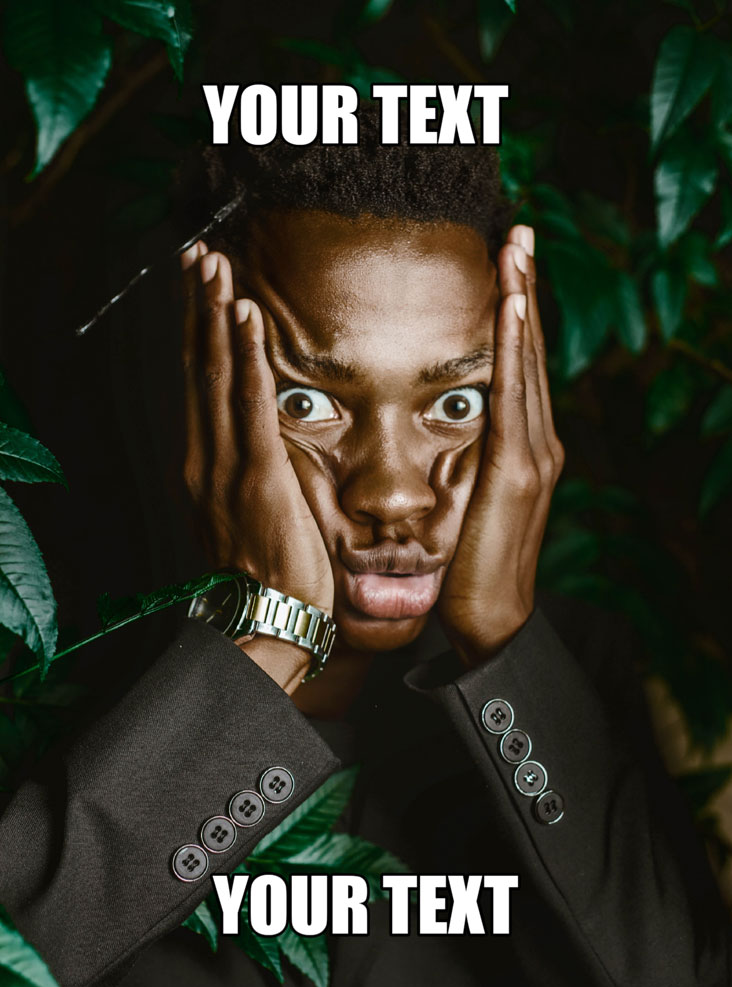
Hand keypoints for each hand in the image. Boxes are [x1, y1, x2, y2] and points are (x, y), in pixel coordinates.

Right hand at [181, 243, 333, 688]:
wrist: (267, 622)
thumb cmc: (270, 575)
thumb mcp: (250, 517)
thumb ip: (251, 474)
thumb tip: (265, 446)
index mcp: (204, 466)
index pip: (201, 385)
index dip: (200, 332)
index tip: (203, 289)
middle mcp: (204, 457)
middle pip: (199, 367)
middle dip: (199, 307)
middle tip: (200, 253)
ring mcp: (225, 465)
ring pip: (217, 375)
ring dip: (216, 315)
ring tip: (216, 265)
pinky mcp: (256, 475)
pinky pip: (250, 404)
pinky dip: (247, 357)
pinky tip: (245, 316)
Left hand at [436, 225, 563, 666]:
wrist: (487, 618)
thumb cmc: (467, 563)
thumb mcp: (463, 498)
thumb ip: (461, 456)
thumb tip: (436, 424)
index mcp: (520, 444)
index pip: (516, 364)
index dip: (513, 310)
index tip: (504, 259)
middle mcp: (536, 440)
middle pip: (527, 350)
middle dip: (524, 287)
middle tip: (518, 229)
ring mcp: (533, 453)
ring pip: (525, 362)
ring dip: (521, 300)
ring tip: (517, 247)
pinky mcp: (518, 471)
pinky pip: (512, 396)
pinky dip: (513, 348)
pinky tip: (510, 306)